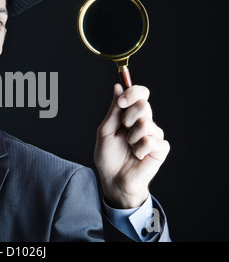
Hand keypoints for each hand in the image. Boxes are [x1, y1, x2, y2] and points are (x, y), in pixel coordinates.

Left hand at [94, 84, 169, 208]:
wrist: (114, 179)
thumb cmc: (108, 156)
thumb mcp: (105, 130)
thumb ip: (114, 110)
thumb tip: (118, 87)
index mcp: (131, 115)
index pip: (140, 94)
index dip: (133, 93)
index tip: (121, 102)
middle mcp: (145, 122)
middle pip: (144, 105)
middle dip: (128, 117)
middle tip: (123, 129)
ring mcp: (154, 134)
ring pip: (146, 124)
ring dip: (132, 137)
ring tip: (129, 146)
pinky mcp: (161, 148)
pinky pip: (151, 141)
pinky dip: (139, 149)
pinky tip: (137, 156)